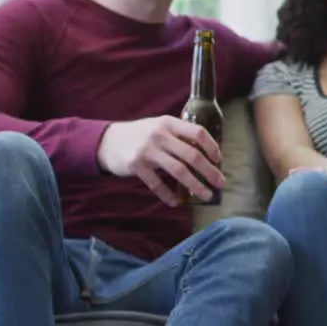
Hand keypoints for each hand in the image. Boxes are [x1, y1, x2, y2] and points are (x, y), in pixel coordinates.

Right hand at [96, 116, 223, 205]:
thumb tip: (207, 154)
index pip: (198, 133)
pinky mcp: (136, 166)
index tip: (219, 160)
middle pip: (192, 155)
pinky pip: (157, 184)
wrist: (106, 141)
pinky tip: (177, 202)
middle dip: (209, 171)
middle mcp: (159, 135)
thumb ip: (179, 136)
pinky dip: (168, 195)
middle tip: (220, 183)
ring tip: (206, 195)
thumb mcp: (160, 127)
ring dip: (196, 185)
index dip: (212, 147)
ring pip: (178, 171)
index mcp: (169, 123)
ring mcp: (147, 151)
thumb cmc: (141, 135)